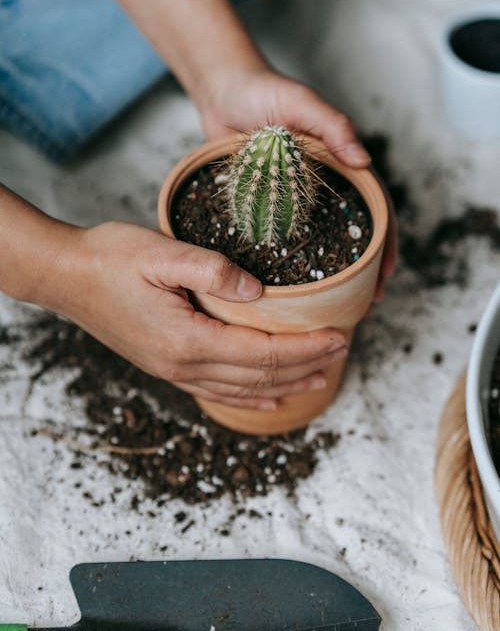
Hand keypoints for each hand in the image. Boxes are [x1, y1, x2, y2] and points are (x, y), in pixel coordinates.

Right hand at [54, 222, 346, 408]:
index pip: (263, 352)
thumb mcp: (162, 253)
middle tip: (343, 349)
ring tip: (320, 379)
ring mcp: (173, 370)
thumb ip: (214, 270)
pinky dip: (249, 397)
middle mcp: (182, 365)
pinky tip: (267, 398)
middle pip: (259, 376)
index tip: (339, 334)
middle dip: (306, 365)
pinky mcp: (166, 365)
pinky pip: (217, 391)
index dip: (305, 346)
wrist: (66, 277)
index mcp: (187, 340)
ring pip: (242, 389)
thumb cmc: (110, 259)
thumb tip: (260, 291)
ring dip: (285, 385)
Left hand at [199, 65, 396, 297]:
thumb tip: (365, 160)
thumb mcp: (301, 103)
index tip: (387, 273)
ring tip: (332, 302)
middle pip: (350, 228)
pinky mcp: (264, 198)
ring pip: (317, 235)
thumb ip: (332, 126)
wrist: (221, 90)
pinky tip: (287, 281)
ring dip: (328, 267)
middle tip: (364, 302)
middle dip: (362, 266)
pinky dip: (289, 256)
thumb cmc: (262, 89)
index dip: (385, 241)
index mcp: (340, 160)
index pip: (374, 204)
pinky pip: (281, 231)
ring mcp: (293, 193)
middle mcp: (321, 181)